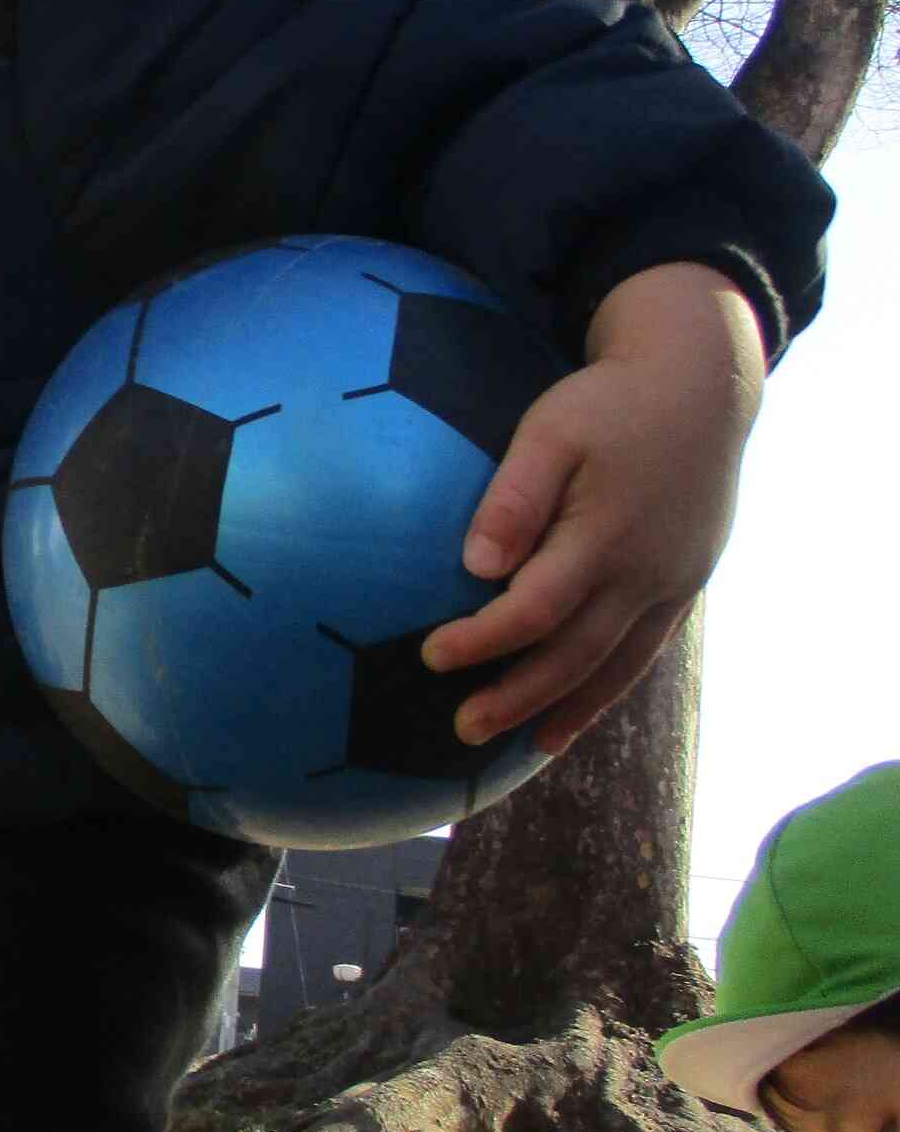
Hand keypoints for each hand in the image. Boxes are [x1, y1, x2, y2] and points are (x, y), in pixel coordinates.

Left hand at [422, 264, 764, 753]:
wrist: (701, 387)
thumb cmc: (609, 403)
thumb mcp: (551, 430)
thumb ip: (514, 497)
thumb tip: (476, 567)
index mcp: (607, 535)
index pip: (536, 609)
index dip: (484, 640)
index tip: (431, 655)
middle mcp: (646, 571)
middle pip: (577, 655)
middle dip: (519, 697)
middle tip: (462, 728)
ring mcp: (672, 583)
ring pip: (617, 665)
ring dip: (567, 709)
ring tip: (523, 745)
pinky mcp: (684, 583)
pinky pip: (643, 651)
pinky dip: (606, 688)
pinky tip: (572, 715)